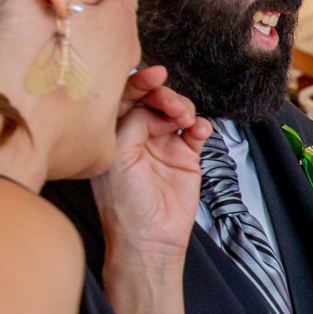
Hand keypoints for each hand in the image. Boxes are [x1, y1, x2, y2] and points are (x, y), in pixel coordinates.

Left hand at [92, 66, 211, 264]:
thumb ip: (131, 123)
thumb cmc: (124, 204)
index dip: (139, 81)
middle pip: (153, 99)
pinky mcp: (186, 156)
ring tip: (185, 121)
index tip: (155, 75)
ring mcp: (163, 144)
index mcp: (112, 133)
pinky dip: (200, 125)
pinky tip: (197, 131)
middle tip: (173, 107)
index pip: (125, 96)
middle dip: (165, 96)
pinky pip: (196, 130)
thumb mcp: (117, 157)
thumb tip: (151, 105)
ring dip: (183, 108)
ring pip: (176, 111)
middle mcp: (137, 135)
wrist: (150, 238)